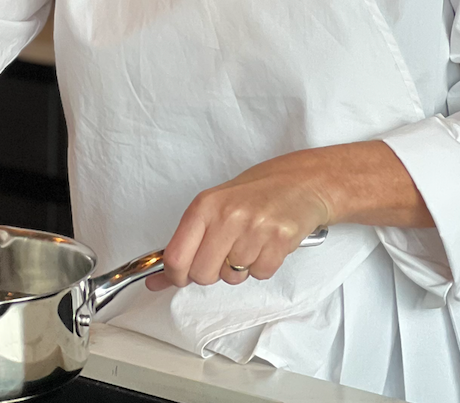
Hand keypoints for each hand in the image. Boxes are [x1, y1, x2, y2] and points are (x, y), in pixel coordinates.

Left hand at [146, 140, 431, 291]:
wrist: (303, 181)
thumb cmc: (257, 192)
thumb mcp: (216, 205)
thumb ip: (187, 241)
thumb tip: (156, 279)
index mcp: (206, 205)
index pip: (176, 257)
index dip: (175, 275)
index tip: (180, 276)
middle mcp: (228, 216)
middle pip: (203, 274)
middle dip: (212, 271)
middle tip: (225, 251)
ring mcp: (255, 229)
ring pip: (233, 277)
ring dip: (241, 267)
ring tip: (251, 240)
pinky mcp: (279, 241)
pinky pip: (259, 275)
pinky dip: (262, 265)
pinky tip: (268, 243)